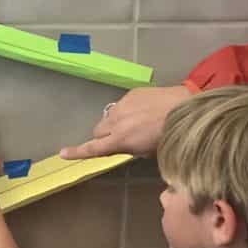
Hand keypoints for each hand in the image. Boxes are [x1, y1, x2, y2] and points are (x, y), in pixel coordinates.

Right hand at [60, 84, 191, 159]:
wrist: (185, 109)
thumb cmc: (170, 137)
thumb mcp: (150, 152)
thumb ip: (132, 149)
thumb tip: (128, 146)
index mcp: (120, 140)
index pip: (93, 148)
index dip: (77, 152)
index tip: (62, 153)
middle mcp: (116, 122)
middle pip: (97, 131)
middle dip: (103, 136)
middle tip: (119, 139)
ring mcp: (122, 106)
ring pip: (108, 117)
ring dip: (115, 122)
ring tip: (135, 123)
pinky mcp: (131, 94)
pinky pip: (121, 104)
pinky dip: (127, 110)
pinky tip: (144, 110)